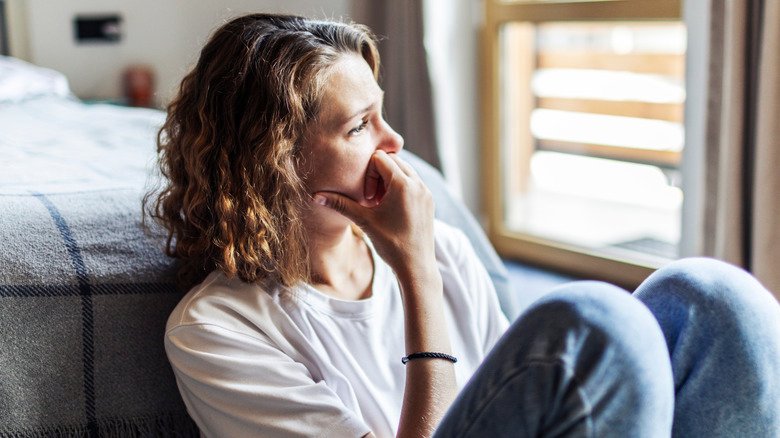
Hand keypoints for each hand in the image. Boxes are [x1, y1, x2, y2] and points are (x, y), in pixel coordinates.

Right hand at [313, 151, 435, 281]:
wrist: (416, 266)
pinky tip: (391, 209)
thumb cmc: (390, 244)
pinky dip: (400, 188)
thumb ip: (340, 204)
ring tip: (380, 204)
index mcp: (403, 184)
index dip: (367, 173)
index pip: (379, 158)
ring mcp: (426, 191)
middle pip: (393, 160)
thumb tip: (315, 196)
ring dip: (389, 180)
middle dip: (378, 174)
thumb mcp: (364, 221)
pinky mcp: (429, 200)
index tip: (366, 197)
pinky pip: (413, 182)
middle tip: (371, 199)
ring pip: (404, 170)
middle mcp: (418, 183)